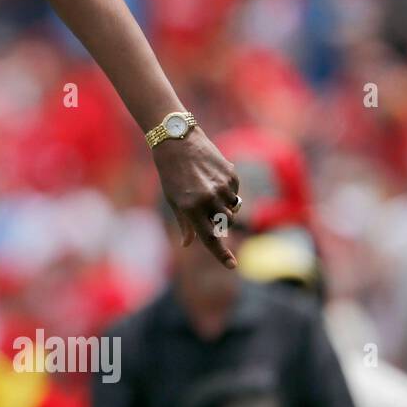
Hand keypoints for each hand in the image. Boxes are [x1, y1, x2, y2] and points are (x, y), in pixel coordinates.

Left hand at [152, 129, 241, 268]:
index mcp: (190, 208)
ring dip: (225, 207)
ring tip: (209, 191)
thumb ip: (185, 223)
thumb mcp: (173, 200)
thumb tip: (188, 244)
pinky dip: (228, 191)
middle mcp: (208, 199)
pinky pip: (235, 192)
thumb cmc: (171, 173)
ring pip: (233, 209)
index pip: (210, 238)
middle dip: (220, 222)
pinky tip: (213, 178)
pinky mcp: (231, 175)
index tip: (232, 265)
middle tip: (209, 211)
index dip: (221, 254)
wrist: (177, 140)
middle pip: (225, 224)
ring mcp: (222, 187)